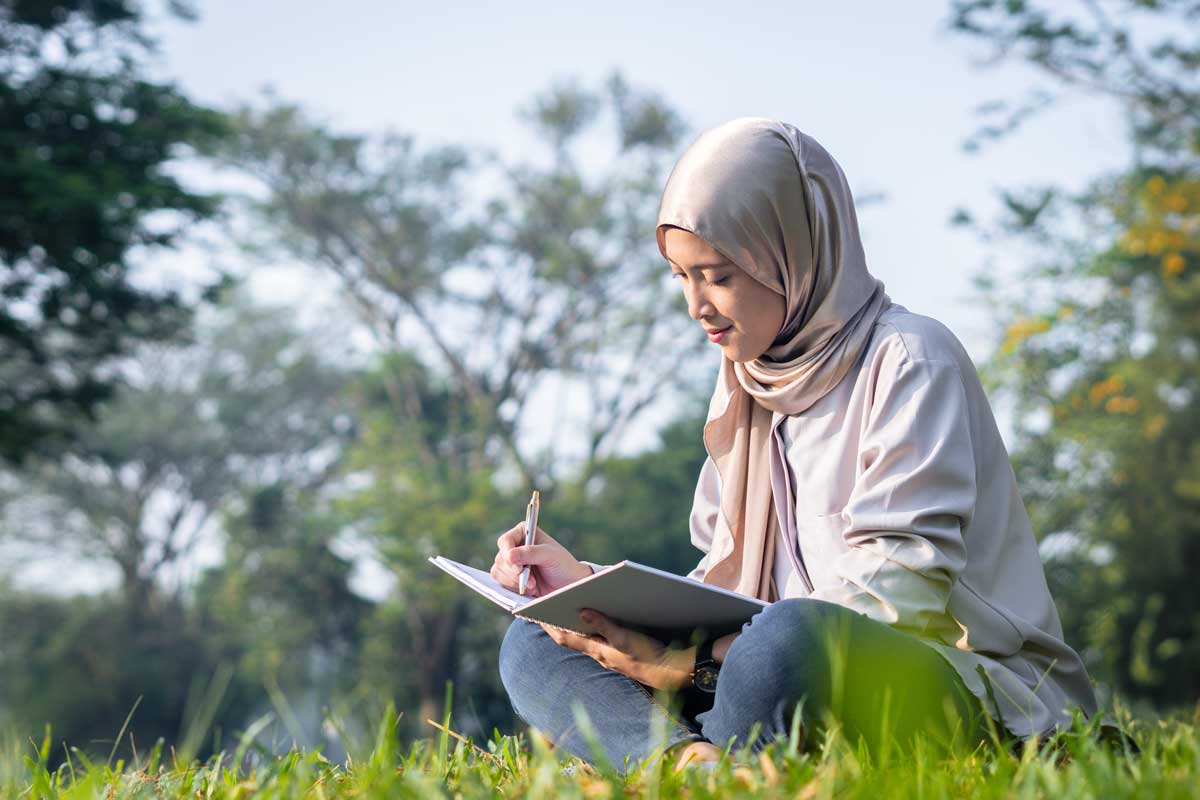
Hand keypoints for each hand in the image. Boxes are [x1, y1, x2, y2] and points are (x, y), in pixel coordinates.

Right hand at [490, 521, 591, 596]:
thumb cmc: (562, 565)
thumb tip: (509, 555)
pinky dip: (514, 588)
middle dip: (515, 573)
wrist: (567, 584)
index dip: (508, 554)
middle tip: (532, 581)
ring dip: (515, 582)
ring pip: (498, 572)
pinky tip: (529, 589)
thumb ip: (530, 553)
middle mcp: (514, 546)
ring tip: (533, 585)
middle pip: (500, 559)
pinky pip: (501, 583)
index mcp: (523, 532)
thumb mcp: (550, 555)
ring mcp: (511, 562)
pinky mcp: (510, 577)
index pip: (505, 541)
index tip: (518, 568)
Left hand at [541, 609, 695, 690]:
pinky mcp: (620, 651)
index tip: (533, 613)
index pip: (564, 637)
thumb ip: (604, 625)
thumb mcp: (624, 638)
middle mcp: (599, 653)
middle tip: (546, 607)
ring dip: (574, 625)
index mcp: (597, 649)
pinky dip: (591, 628)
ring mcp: (609, 653)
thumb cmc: (646, 655)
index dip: (548, 625)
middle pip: (571, 637)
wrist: (668, 672)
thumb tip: (582, 611)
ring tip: (566, 609)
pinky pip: (599, 638)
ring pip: (584, 638)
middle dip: (557, 623)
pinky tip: (595, 618)